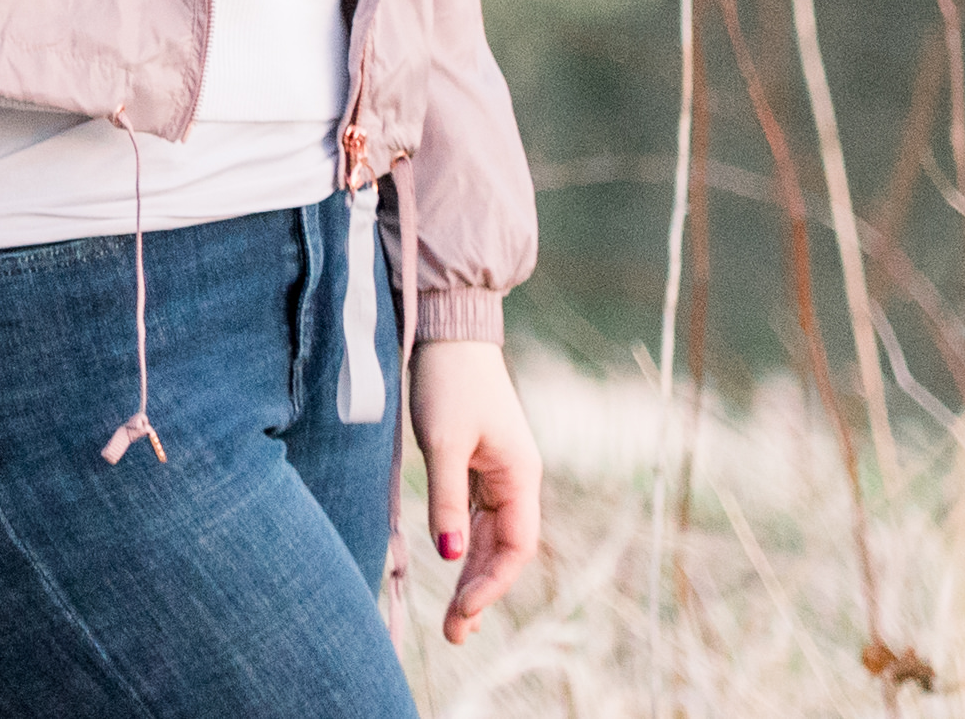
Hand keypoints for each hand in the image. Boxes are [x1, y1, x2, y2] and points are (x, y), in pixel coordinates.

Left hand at [409, 337, 541, 641]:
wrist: (450, 330)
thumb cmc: (449, 383)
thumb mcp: (443, 444)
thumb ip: (447, 501)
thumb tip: (449, 557)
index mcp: (521, 476)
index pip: (515, 548)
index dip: (492, 585)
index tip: (463, 612)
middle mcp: (516, 479)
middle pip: (505, 549)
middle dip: (482, 592)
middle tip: (455, 634)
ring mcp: (499, 471)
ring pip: (490, 536)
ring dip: (473, 574)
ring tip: (456, 618)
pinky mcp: (478, 462)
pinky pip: (477, 515)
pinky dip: (465, 544)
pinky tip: (453, 565)